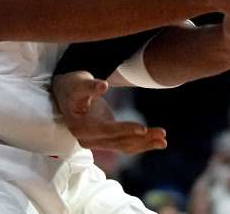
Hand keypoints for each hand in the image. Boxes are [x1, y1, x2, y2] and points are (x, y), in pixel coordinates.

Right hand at [51, 71, 166, 153]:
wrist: (66, 94)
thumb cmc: (72, 86)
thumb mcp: (78, 82)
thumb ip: (90, 85)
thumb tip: (103, 86)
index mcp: (80, 126)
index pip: (106, 131)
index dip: (124, 130)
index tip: (143, 128)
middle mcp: (88, 139)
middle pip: (118, 141)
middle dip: (141, 139)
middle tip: (162, 134)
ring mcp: (97, 142)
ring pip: (123, 146)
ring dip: (144, 144)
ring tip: (163, 140)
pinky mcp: (105, 140)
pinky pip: (124, 145)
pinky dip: (141, 144)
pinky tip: (157, 142)